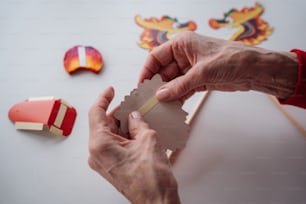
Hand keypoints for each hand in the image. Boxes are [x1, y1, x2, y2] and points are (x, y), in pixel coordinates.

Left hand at [88, 87, 179, 203]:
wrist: (156, 202)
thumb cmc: (151, 179)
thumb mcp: (148, 139)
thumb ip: (138, 123)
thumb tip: (134, 116)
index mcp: (100, 144)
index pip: (96, 113)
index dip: (104, 98)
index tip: (111, 91)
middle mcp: (96, 154)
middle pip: (103, 124)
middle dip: (117, 114)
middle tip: (132, 106)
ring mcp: (103, 162)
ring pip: (109, 135)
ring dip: (122, 125)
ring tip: (138, 120)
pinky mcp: (110, 167)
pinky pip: (113, 145)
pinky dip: (123, 137)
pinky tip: (137, 133)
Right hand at [139, 32, 297, 101]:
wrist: (254, 70)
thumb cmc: (232, 59)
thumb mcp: (202, 72)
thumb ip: (180, 85)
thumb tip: (161, 95)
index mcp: (182, 44)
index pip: (156, 57)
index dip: (147, 71)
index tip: (142, 86)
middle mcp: (184, 55)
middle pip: (163, 71)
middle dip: (157, 86)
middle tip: (150, 100)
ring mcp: (191, 69)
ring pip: (172, 82)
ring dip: (167, 94)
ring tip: (160, 107)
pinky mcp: (198, 80)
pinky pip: (182, 89)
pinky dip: (177, 97)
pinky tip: (172, 107)